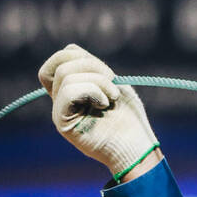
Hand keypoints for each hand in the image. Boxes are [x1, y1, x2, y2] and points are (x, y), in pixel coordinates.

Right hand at [38, 44, 161, 180]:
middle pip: (61, 62)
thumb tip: (71, 49)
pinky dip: (92, 91)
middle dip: (92, 65)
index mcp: (73, 88)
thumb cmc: (130, 117)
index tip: (109, 74)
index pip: (63, 57)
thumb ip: (92, 68)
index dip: (83, 56)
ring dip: (98, 81)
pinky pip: (68, 92)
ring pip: (66, 75)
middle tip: (112, 83)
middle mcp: (62, 98)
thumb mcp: (113, 84)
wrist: (136, 146)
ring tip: (112, 98)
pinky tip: (104, 104)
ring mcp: (60, 110)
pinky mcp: (62, 122)